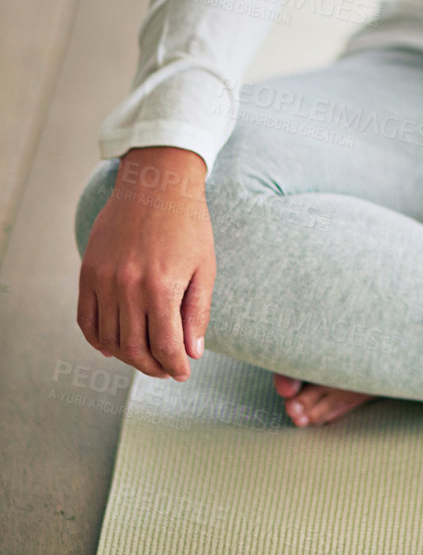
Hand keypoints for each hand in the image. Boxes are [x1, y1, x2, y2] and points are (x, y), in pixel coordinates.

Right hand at [77, 146, 214, 380]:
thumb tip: (192, 353)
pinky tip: (112, 347)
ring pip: (109, 339)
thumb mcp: (204, 266)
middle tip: (166, 369)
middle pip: (134, 348)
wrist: (156, 182)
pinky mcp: (88, 271)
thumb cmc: (188, 223)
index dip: (175, 366)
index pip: (165, 346)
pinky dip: (97, 340)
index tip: (182, 373)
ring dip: (127, 357)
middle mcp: (129, 286)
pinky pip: (86, 320)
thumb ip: (197, 312)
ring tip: (144, 357)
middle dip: (152, 367)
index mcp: (162, 286)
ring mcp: (104, 279)